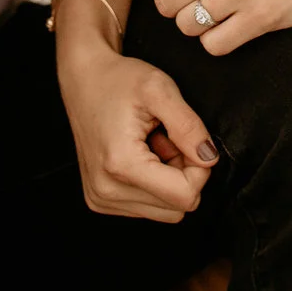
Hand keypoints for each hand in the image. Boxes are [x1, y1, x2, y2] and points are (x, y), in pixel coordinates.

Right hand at [57, 42, 217, 221]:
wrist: (83, 79)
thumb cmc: (119, 80)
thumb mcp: (160, 90)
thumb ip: (189, 126)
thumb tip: (209, 159)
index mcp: (121, 165)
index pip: (185, 196)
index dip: (199, 170)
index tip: (187, 141)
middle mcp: (106, 190)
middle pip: (176, 208)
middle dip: (183, 174)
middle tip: (167, 139)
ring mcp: (101, 198)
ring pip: (164, 211)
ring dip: (168, 180)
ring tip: (151, 145)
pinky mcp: (100, 200)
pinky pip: (147, 207)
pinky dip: (153, 183)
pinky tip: (141, 155)